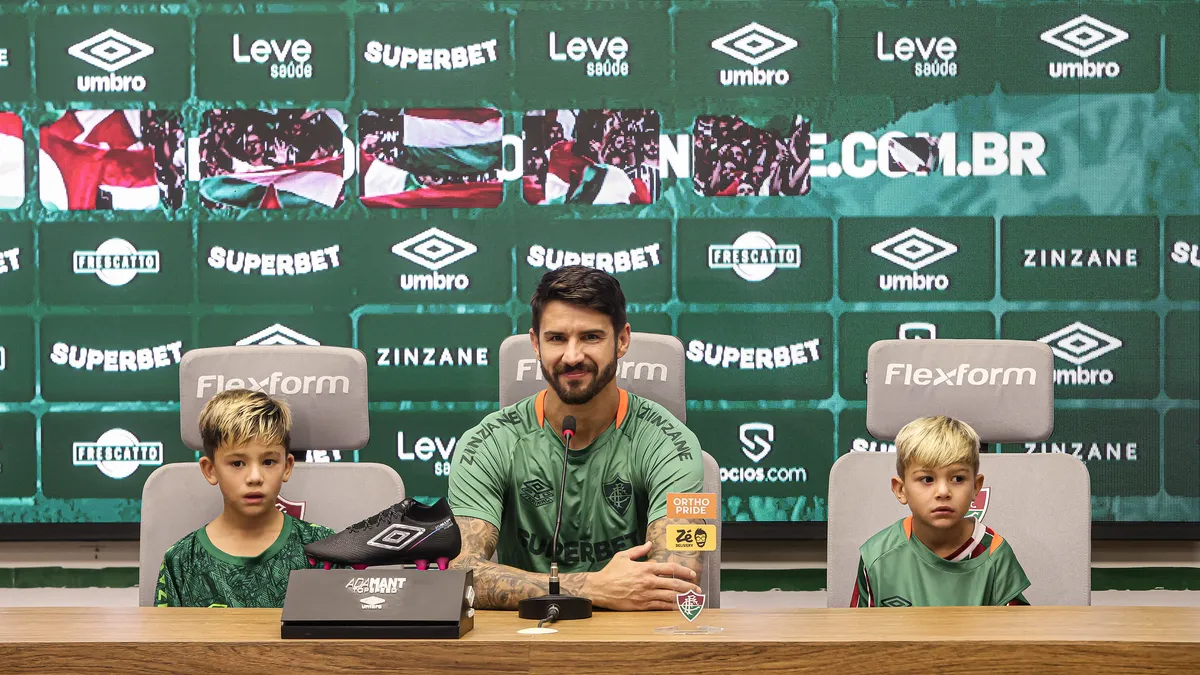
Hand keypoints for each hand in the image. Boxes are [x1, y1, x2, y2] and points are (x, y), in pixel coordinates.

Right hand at [586, 541, 700, 610]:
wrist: (599, 589)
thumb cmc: (610, 572)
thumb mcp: (623, 556)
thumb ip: (638, 550)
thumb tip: (650, 543)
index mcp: (645, 568)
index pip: (670, 568)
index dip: (683, 571)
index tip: (692, 574)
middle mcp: (648, 581)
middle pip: (674, 584)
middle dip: (688, 587)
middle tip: (698, 590)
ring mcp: (646, 594)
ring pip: (670, 596)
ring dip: (683, 598)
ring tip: (693, 600)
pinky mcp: (642, 606)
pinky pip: (660, 606)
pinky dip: (671, 607)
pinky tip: (678, 608)